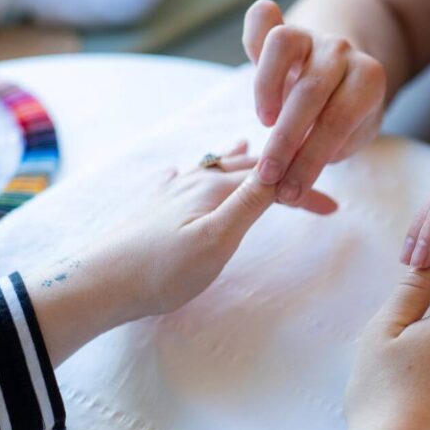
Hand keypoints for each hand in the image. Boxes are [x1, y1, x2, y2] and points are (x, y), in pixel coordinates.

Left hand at [29, 142, 320, 364]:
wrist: (95, 283)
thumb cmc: (160, 269)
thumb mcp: (216, 240)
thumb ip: (250, 203)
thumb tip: (282, 167)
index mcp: (215, 186)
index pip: (273, 179)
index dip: (305, 189)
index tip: (334, 208)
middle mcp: (195, 178)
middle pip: (249, 167)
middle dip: (282, 169)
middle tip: (309, 176)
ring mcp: (171, 189)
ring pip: (216, 165)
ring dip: (244, 160)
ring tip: (255, 146)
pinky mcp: (151, 204)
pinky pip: (183, 175)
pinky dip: (200, 167)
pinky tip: (189, 168)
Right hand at [243, 0, 386, 206]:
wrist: (348, 76)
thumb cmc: (345, 118)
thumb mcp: (348, 140)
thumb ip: (324, 154)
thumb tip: (288, 186)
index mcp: (368, 80)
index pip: (338, 121)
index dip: (311, 159)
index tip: (290, 191)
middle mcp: (343, 52)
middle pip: (310, 91)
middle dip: (285, 140)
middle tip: (268, 176)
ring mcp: (313, 36)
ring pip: (284, 44)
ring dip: (266, 87)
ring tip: (263, 123)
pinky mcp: (285, 29)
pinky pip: (264, 19)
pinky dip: (254, 32)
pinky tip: (249, 63)